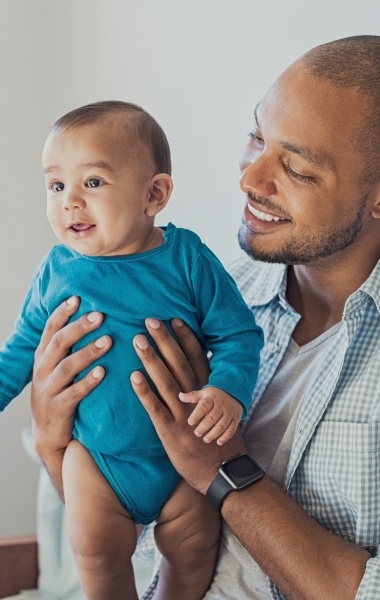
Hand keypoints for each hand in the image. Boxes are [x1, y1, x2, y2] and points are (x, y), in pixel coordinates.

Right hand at [31, 296, 111, 490]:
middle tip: (100, 315)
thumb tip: (93, 316)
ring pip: (67, 366)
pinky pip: (74, 393)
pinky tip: (102, 372)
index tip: (78, 298)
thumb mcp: (57, 367)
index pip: (50, 329)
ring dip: (87, 352)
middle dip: (79, 328)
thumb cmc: (59, 392)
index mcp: (43, 356)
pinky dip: (88, 382)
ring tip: (107, 341)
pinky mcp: (58, 408)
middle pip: (59, 343)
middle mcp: (43, 369)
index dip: (63, 313)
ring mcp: (48, 389)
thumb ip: (68, 346)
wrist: (48, 433)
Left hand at [131, 318, 246, 494]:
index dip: (186, 338)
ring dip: (152, 359)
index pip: (197, 358)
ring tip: (138, 340)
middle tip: (151, 320)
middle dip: (165, 340)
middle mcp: (196, 400)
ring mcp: (183, 415)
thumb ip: (208, 391)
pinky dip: (144, 391)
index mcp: (208, 392)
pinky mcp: (170, 431)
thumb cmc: (218, 440)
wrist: (221, 473)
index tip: (175, 318)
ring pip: (166, 381)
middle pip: (179, 364)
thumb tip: (201, 370)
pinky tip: (133, 376)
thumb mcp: (220, 411)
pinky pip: (154, 408)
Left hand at [179, 387, 242, 444]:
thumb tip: (180, 396)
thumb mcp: (204, 393)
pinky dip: (225, 437)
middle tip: (197, 433)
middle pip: (212, 418)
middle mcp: (221, 405)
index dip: (197, 415)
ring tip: (205, 439)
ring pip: (222, 425)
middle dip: (204, 427)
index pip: (204, 406)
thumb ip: (192, 396)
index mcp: (212, 398)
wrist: (234, 392)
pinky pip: (231, 429)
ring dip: (213, 434)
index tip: (190, 422)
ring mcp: (229, 413)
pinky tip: (218, 442)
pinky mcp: (235, 419)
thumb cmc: (214, 395)